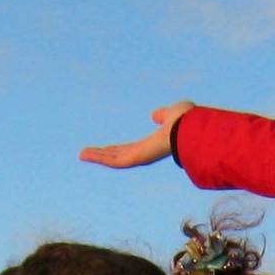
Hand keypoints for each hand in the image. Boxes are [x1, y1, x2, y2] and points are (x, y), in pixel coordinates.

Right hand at [79, 102, 194, 168]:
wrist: (193, 129)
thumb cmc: (188, 122)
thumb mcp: (172, 113)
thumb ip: (163, 114)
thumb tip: (156, 115)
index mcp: (153, 144)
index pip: (131, 148)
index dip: (118, 148)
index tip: (108, 148)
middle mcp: (145, 153)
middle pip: (119, 156)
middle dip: (103, 155)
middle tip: (88, 154)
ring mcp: (140, 157)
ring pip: (114, 159)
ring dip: (97, 157)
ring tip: (81, 154)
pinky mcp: (136, 159)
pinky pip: (113, 160)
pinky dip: (98, 157)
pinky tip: (84, 154)